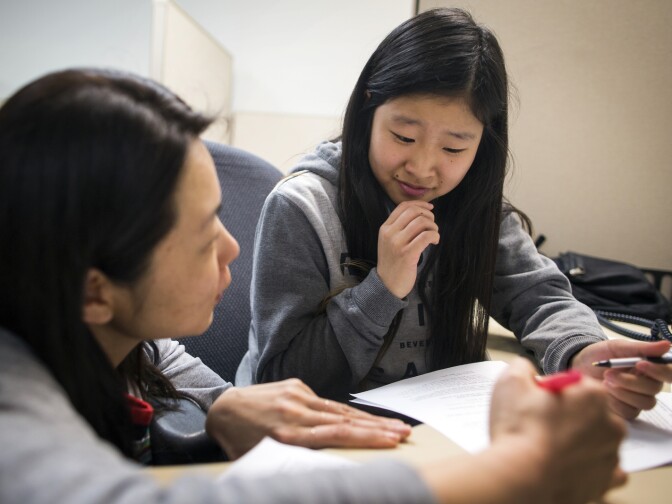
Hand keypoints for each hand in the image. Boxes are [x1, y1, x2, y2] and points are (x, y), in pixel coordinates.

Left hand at [205, 378, 410, 458]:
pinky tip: (364, 420)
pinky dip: (346, 412)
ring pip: (339, 409)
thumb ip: (291, 463)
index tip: (390, 441)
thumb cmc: (240, 441)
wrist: (223, 407)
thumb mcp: (260, 461)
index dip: (365, 438)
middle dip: (377, 428)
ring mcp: (296, 395)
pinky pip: (325, 402)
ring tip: (393, 426)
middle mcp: (295, 412)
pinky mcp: (296, 385)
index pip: (335, 435)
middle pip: (344, 420)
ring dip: (368, 419)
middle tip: (405, 432)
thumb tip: (323, 470)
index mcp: (287, 434)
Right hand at [377, 201, 438, 298]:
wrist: (387, 285)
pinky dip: (435, 235)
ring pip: (421, 222)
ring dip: (433, 226)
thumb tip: (421, 213)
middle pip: (413, 211)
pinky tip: (435, 242)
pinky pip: (426, 236)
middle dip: (428, 215)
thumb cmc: (393, 263)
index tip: (430, 208)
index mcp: (385, 228)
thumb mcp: (389, 242)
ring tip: (434, 235)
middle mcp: (390, 233)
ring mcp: (397, 243)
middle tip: (433, 225)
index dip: (419, 204)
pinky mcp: (407, 254)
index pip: (403, 206)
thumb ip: (399, 228)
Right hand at [488, 358, 625, 503]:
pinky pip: (605, 471)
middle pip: (589, 412)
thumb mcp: (510, 381)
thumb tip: (527, 370)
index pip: (574, 384)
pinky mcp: (605, 482)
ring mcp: (610, 455)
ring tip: (548, 447)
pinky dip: (589, 467)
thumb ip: (523, 367)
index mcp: (593, 395)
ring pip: (597, 440)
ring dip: (578, 441)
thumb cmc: (519, 431)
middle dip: (569, 416)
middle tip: (540, 424)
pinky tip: (569, 464)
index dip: (552, 391)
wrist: (521, 477)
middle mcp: (611, 424)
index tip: (537, 401)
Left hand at [571, 339, 671, 418]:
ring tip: (605, 381)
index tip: (640, 364)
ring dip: (623, 391)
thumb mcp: (618, 347)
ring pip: (645, 402)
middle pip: (654, 389)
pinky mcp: (626, 410)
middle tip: (609, 373)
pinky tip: (604, 393)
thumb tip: (667, 344)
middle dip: (631, 381)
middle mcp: (647, 384)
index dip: (659, 371)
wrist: (579, 366)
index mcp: (649, 367)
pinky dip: (616, 402)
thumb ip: (641, 348)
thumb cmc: (600, 355)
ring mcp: (637, 399)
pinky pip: (630, 412)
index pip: (668, 373)